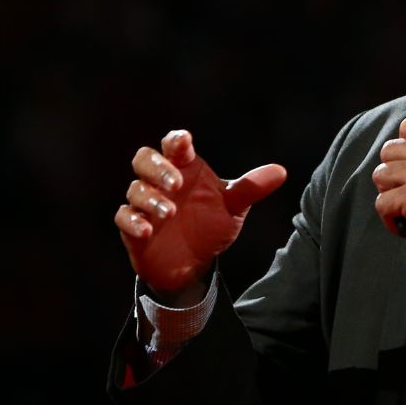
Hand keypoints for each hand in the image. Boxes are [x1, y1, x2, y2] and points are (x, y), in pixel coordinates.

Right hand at [114, 129, 286, 303]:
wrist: (195, 263)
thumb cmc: (211, 224)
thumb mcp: (233, 207)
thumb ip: (251, 188)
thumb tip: (281, 171)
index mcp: (185, 169)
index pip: (174, 145)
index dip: (176, 141)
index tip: (184, 141)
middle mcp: (161, 182)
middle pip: (144, 159)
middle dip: (157, 167)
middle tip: (176, 182)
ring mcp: (145, 204)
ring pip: (135, 189)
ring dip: (150, 199)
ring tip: (169, 212)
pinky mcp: (133, 228)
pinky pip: (124, 218)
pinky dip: (133, 222)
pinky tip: (147, 230)